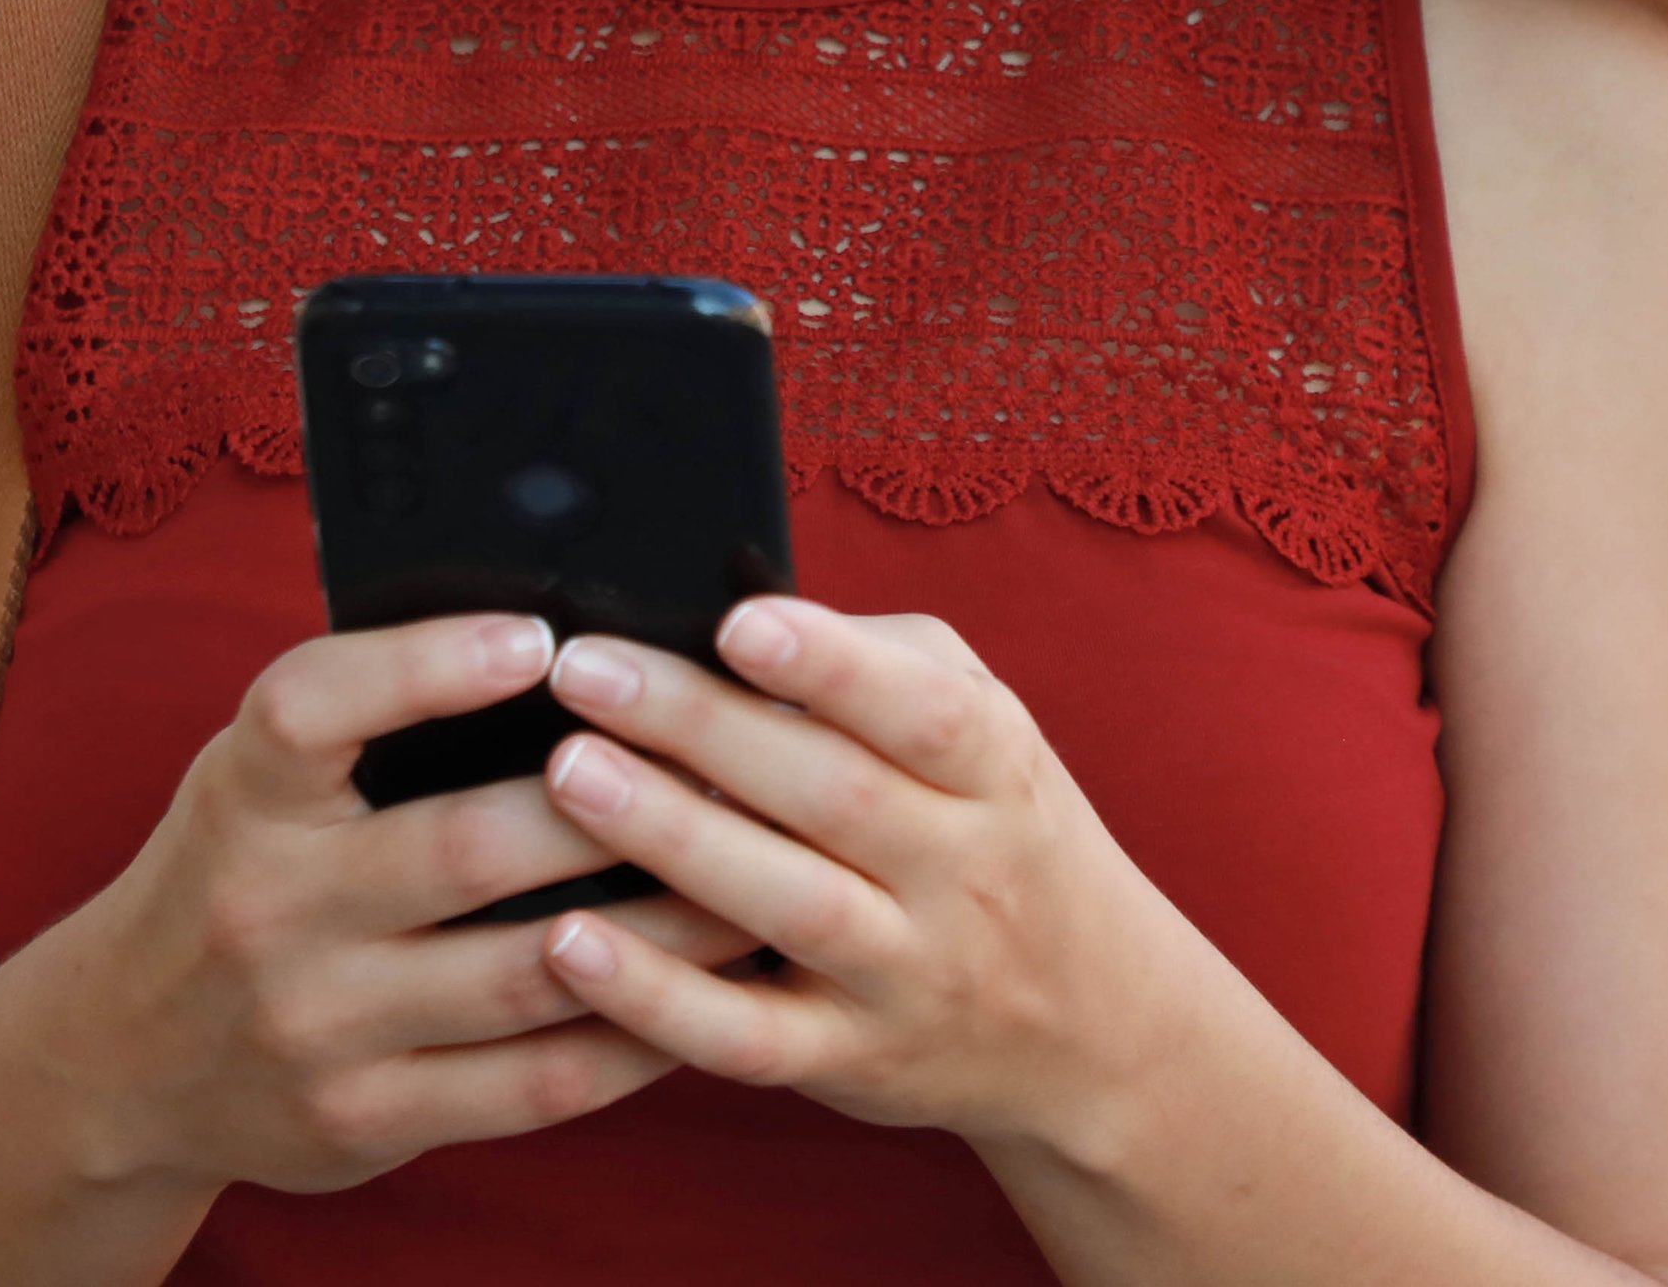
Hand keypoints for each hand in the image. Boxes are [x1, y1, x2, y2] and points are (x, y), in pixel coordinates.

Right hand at [5, 613, 756, 1198]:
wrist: (124, 1058)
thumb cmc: (237, 872)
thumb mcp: (255, 780)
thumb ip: (366, 723)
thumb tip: (553, 642)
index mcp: (244, 794)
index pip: (315, 709)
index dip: (424, 668)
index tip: (539, 637)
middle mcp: (270, 906)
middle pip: (466, 848)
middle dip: (615, 807)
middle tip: (731, 766)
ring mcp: (318, 1024)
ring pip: (527, 973)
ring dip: (661, 930)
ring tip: (756, 882)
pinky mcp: (365, 1118)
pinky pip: (529, 1082)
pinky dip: (629, 1039)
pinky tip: (698, 997)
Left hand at [525, 600, 1250, 1166]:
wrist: (1096, 1025)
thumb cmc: (1001, 835)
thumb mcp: (991, 732)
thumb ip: (882, 664)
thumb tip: (741, 608)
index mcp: (997, 772)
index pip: (927, 712)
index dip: (835, 665)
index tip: (737, 622)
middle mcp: (962, 874)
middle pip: (834, 796)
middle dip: (702, 727)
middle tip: (584, 671)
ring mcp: (907, 975)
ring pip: (791, 908)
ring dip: (673, 839)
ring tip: (571, 774)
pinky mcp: (849, 1060)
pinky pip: (747, 1037)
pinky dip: (658, 997)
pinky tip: (572, 944)